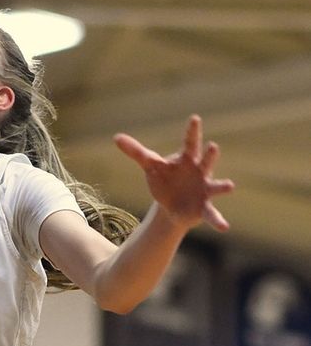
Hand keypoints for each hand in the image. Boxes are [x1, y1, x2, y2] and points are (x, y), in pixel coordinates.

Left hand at [113, 115, 234, 231]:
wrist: (171, 205)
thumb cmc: (164, 179)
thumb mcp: (150, 166)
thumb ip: (136, 152)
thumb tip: (116, 137)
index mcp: (187, 159)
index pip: (189, 143)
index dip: (191, 131)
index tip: (194, 118)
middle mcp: (200, 172)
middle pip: (206, 161)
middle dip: (210, 155)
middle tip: (213, 146)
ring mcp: (205, 190)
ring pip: (216, 187)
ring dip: (222, 186)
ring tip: (230, 186)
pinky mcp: (204, 208)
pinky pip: (213, 214)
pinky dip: (218, 220)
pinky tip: (224, 227)